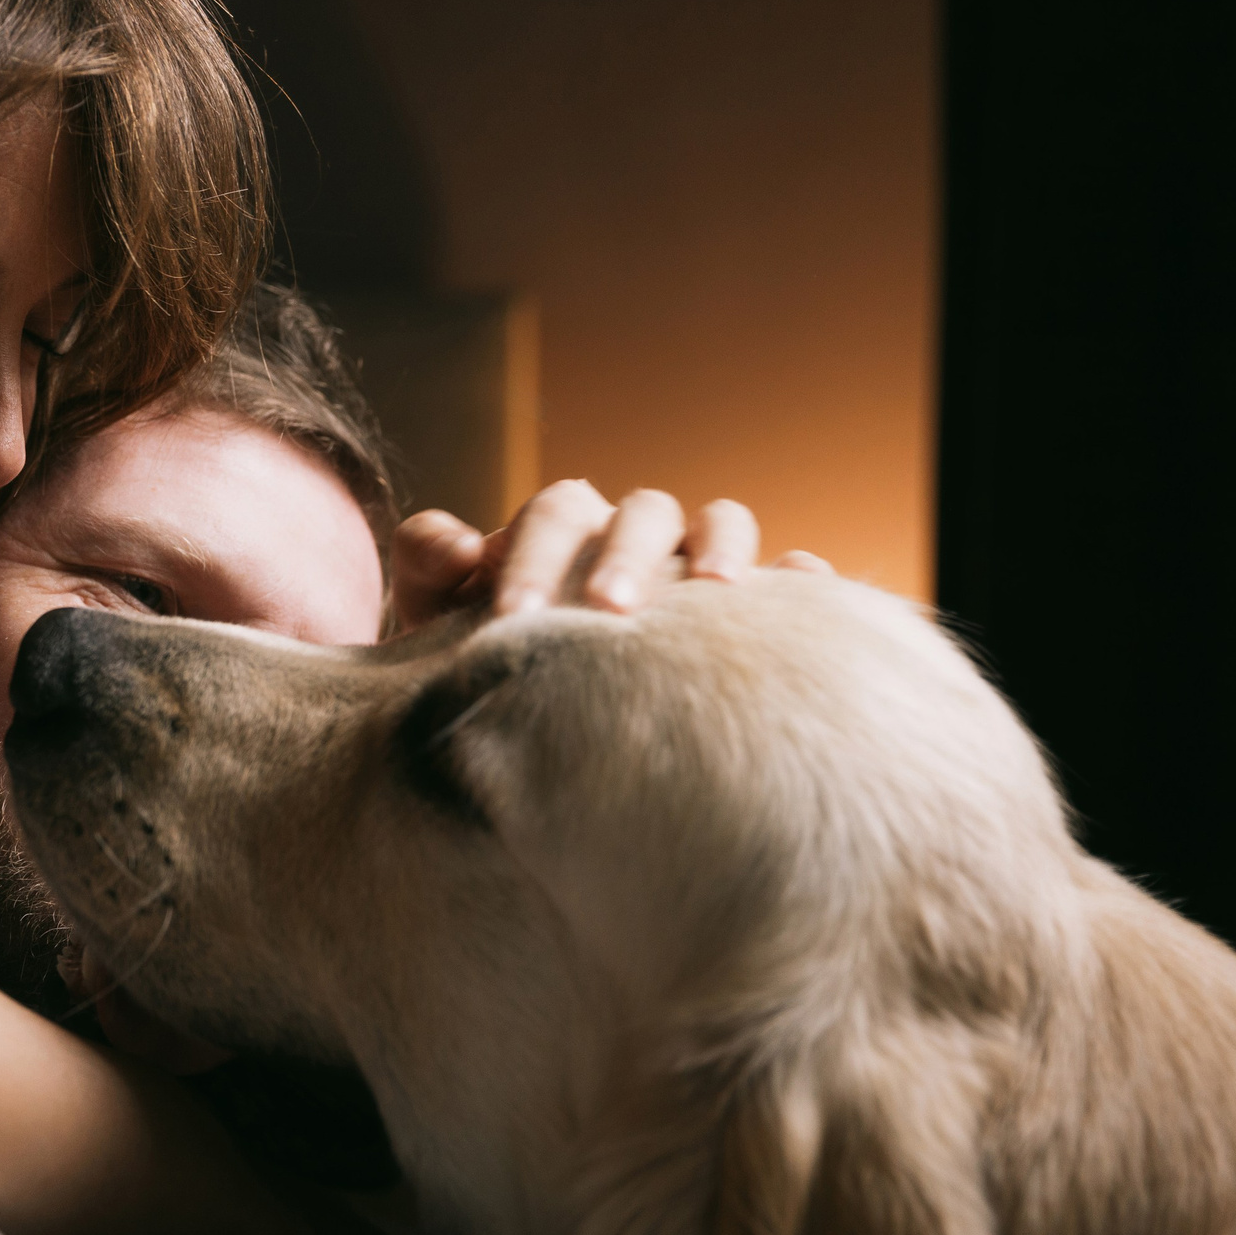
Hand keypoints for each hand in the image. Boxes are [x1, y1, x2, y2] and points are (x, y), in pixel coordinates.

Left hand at [391, 479, 829, 629]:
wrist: (519, 722)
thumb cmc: (477, 663)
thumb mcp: (438, 620)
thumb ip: (429, 571)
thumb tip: (461, 543)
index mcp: (564, 532)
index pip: (559, 511)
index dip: (537, 552)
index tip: (512, 615)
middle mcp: (633, 539)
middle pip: (642, 512)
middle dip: (626, 554)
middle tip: (609, 609)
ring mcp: (691, 569)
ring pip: (720, 522)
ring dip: (718, 546)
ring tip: (715, 589)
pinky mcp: (743, 614)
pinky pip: (790, 580)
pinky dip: (800, 578)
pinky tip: (806, 592)